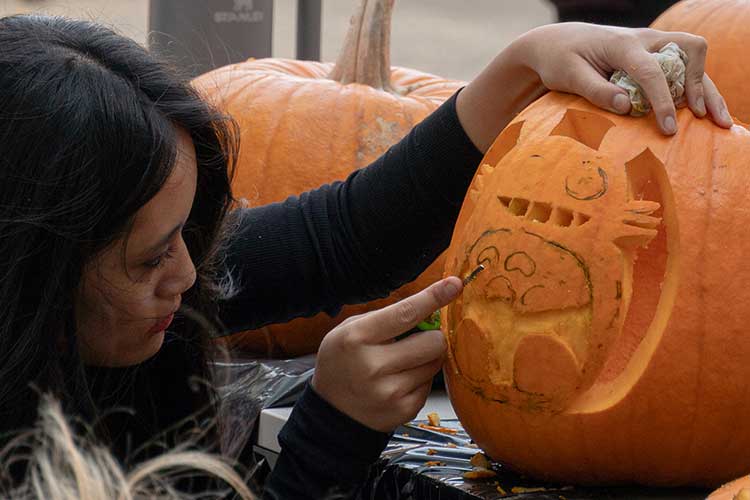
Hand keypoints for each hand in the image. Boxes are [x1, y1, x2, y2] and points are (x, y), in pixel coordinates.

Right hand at [312, 276, 462, 432]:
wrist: (330, 411)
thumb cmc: (343, 362)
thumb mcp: (350, 330)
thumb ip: (387, 317)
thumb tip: (430, 310)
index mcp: (357, 337)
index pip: (405, 313)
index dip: (433, 297)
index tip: (453, 285)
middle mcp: (373, 365)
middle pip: (433, 342)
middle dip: (432, 336)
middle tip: (417, 340)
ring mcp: (390, 391)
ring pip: (435, 363)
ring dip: (425, 359)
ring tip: (400, 364)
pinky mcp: (403, 410)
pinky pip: (430, 385)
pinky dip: (419, 380)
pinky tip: (398, 382)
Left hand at [520, 23, 731, 131]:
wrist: (557, 42)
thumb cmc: (560, 59)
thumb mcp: (569, 76)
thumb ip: (597, 91)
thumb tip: (626, 107)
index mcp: (622, 44)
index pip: (651, 71)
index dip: (663, 101)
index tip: (668, 128)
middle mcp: (644, 39)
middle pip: (689, 50)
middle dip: (701, 84)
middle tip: (705, 118)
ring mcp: (652, 44)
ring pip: (693, 58)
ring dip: (706, 88)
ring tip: (718, 121)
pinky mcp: (654, 55)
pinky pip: (683, 67)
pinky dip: (695, 87)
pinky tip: (700, 112)